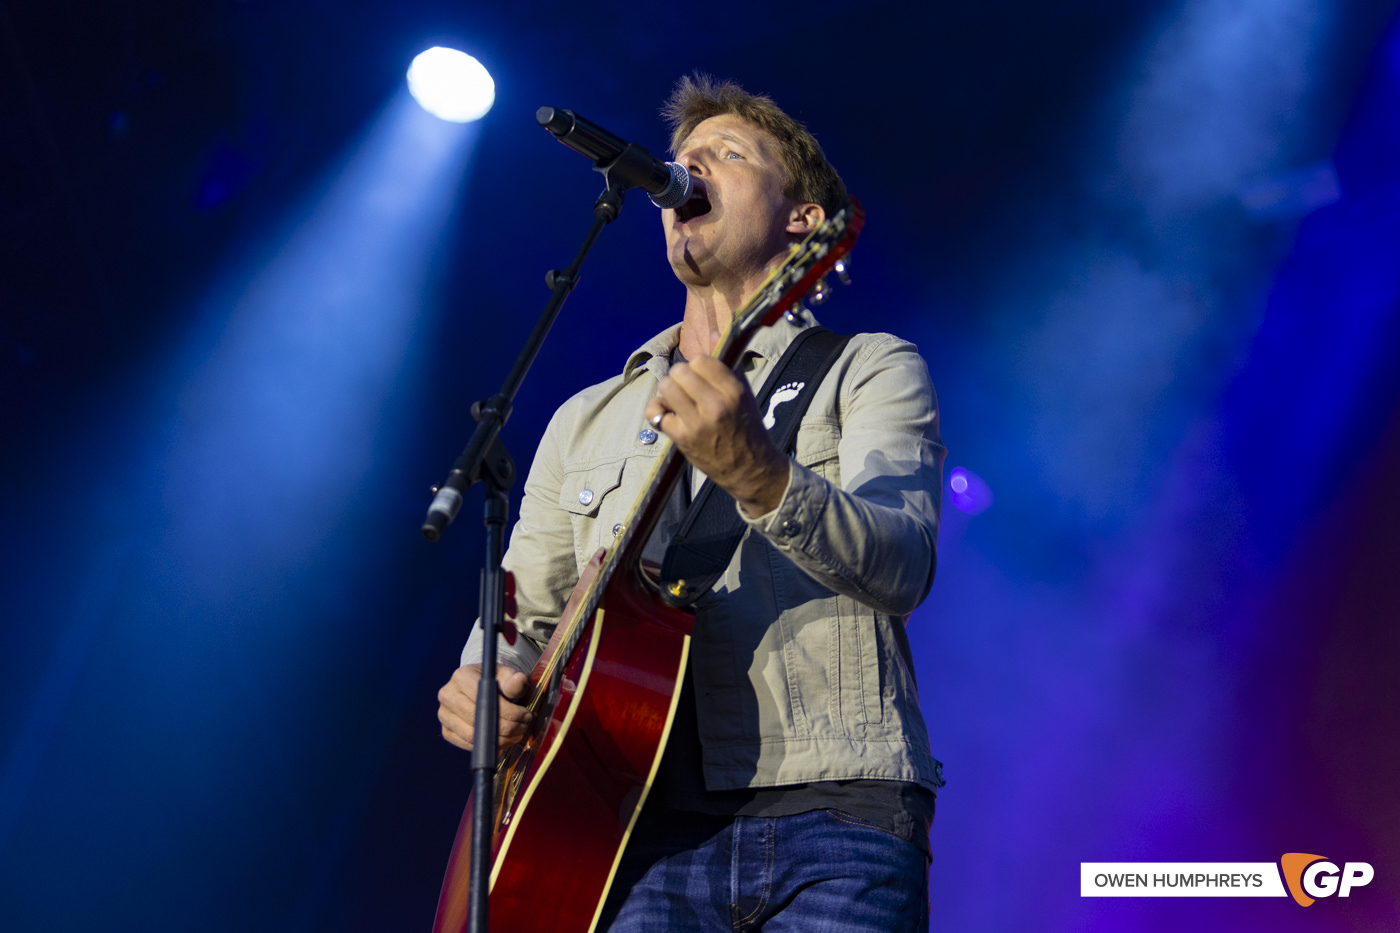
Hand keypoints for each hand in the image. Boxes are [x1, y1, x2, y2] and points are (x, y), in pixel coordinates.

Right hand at [437, 664, 533, 751]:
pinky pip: (467, 744)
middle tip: (523, 727)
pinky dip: (487, 745)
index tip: (525, 715)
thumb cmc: (497, 681)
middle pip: (477, 718)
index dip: (508, 711)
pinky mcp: (447, 731)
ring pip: (472, 735)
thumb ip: (514, 681)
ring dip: (499, 740)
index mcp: (461, 676)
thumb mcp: (508, 676)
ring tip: (516, 735)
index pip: (484, 698)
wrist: (484, 688)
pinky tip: (503, 740)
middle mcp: (447, 695)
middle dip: (506, 727)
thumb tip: (519, 680)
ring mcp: (444, 714)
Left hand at [644, 356, 790, 516]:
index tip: (701, 376)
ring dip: (668, 391)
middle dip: (681, 377)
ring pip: (666, 387)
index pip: (702, 360)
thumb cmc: (747, 428)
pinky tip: (667, 414)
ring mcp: (697, 423)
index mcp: (734, 391)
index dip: (698, 366)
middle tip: (687, 389)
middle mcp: (716, 405)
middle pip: (681, 371)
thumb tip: (712, 333)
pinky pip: (656, 412)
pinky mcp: (682, 438)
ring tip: (677, 400)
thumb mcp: (745, 394)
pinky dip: (658, 410)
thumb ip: (727, 364)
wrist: (750, 469)